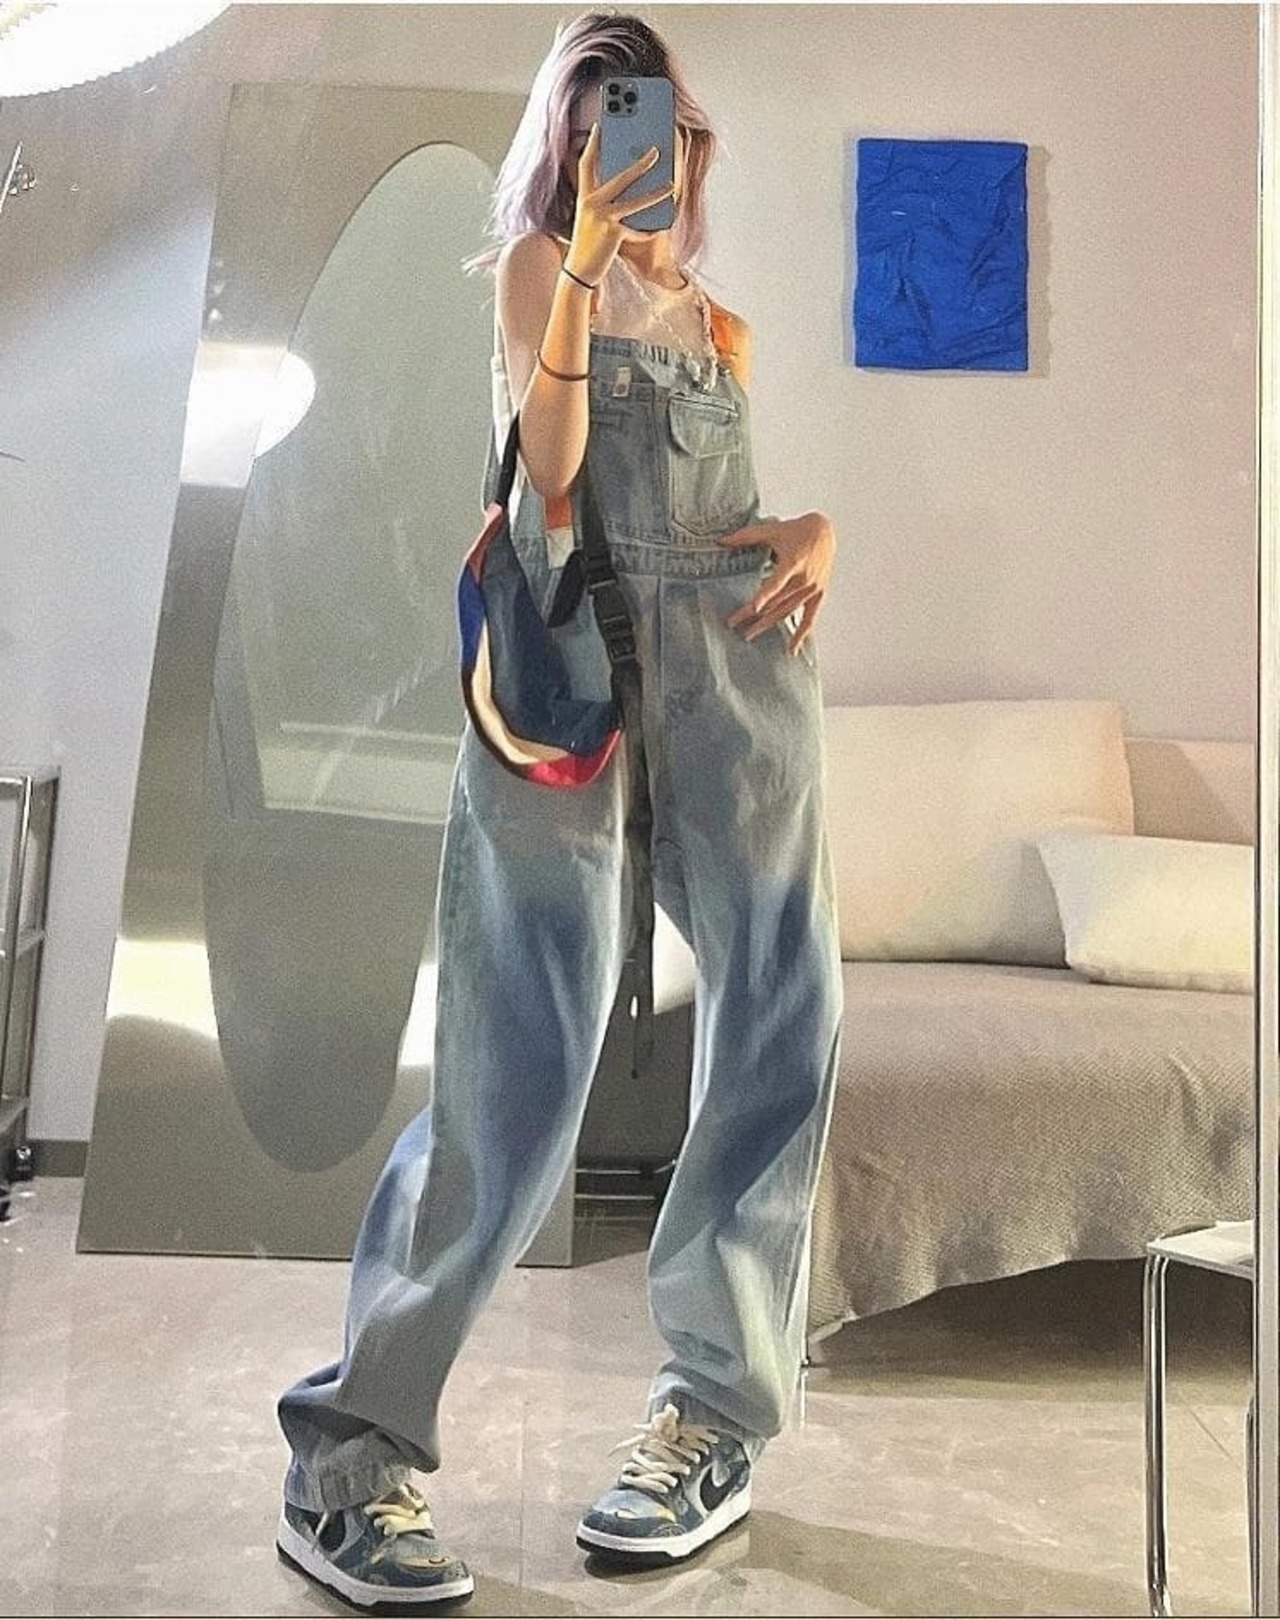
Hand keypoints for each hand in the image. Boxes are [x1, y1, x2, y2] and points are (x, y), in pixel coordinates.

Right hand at [564, 123, 676, 286]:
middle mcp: (590, 203)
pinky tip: (660, 229)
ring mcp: (601, 217)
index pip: (586, 164)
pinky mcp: (612, 233)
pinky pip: (637, 228)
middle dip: (640, 164)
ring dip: (655, 193)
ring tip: (672, 186)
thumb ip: (608, 203)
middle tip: (656, 150)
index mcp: (584, 197)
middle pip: (619, 177)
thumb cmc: (589, 246)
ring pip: (634, 201)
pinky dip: (649, 231)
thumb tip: (633, 188)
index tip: (599, 128)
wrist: (578, 273)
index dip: (592, 145)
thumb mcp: (593, 220)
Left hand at [718, 511, 836, 656]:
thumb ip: (746, 536)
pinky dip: (801, 634)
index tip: (753, 608)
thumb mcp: (772, 530)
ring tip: (748, 635)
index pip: (777, 582)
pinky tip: (792, 649)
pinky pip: (810, 618)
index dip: (764, 595)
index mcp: (793, 562)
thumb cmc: (798, 531)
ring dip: (768, 625)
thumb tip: (722, 541)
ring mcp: (812, 589)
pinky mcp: (818, 594)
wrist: (825, 532)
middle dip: (753, 615)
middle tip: (734, 624)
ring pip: (787, 612)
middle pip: (775, 601)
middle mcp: (804, 578)